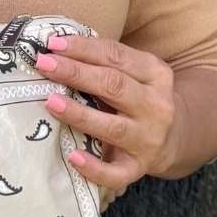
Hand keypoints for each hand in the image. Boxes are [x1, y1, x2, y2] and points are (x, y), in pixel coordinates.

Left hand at [33, 33, 177, 190]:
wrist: (171, 139)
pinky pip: (116, 173)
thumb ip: (103, 62)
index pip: (116, 56)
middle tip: (45, 65)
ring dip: (80, 114)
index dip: (83, 48)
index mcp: (155, 74)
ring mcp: (149, 139)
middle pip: (114, 86)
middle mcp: (156, 106)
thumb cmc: (137, 98)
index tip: (52, 43)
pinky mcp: (138, 167)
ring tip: (51, 102)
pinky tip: (73, 157)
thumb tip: (55, 48)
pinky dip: (95, 167)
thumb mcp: (133, 74)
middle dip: (76, 73)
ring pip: (113, 127)